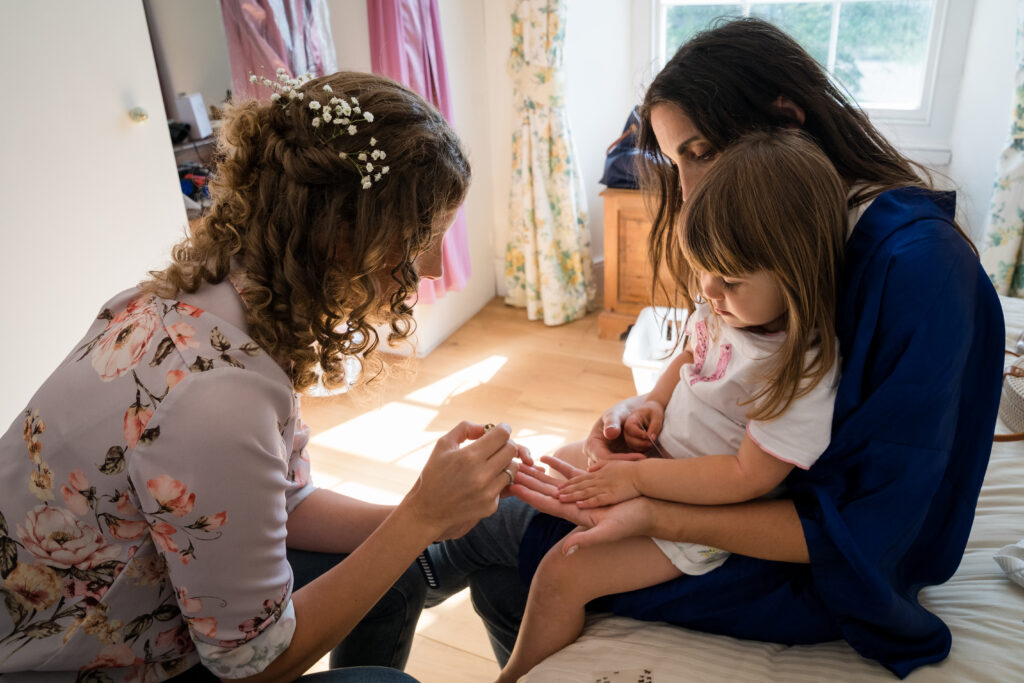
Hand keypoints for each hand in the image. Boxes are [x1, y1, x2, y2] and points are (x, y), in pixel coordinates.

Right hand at [404, 421, 516, 537]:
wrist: (428, 511)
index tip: (500, 430)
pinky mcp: (491, 506)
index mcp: (469, 456)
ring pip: (513, 468)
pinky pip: (504, 486)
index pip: (502, 435)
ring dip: (505, 463)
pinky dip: (497, 481)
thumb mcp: (443, 445)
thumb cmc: (434, 474)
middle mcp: (481, 474)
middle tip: (496, 446)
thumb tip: (486, 427)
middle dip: (506, 444)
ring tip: (491, 464)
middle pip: (511, 450)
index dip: (503, 429)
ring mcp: (488, 492)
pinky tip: (483, 483)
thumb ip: (465, 429)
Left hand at [510, 456, 652, 555]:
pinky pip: (569, 472)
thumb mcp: (608, 533)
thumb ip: (586, 541)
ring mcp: (582, 494)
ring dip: (537, 473)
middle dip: (527, 482)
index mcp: (576, 514)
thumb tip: (566, 552)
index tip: (511, 487)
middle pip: (544, 491)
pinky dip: (557, 464)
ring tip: (521, 464)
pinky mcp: (592, 484)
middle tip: (508, 471)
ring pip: (553, 481)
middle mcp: (575, 504)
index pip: (546, 504)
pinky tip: (545, 457)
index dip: (529, 496)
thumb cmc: (632, 523)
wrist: (651, 512)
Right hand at [582, 396, 648, 465]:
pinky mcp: (611, 464)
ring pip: (614, 472)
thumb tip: (610, 433)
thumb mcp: (615, 414)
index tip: (641, 456)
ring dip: (630, 469)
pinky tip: (644, 463)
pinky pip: (620, 471)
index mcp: (591, 445)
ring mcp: (601, 462)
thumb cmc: (618, 414)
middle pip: (608, 469)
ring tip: (647, 463)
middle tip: (647, 462)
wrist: (623, 417)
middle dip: (627, 466)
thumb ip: (612, 422)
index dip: (622, 459)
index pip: (604, 458)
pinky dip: (632, 468)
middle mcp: (593, 456)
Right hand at [622, 401, 664, 452]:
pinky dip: (642, 449)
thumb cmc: (654, 411)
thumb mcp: (656, 416)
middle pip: (629, 439)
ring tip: (652, 444)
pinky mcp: (633, 441)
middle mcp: (627, 428)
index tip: (650, 436)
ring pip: (632, 446)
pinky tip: (649, 446)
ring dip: (642, 447)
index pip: (630, 428)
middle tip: (652, 443)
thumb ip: (654, 426)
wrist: (652, 411)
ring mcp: (629, 435)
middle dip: (641, 443)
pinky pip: (635, 449)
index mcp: (631, 419)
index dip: (640, 434)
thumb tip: (652, 438)